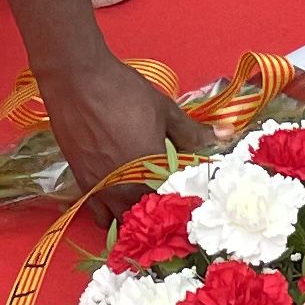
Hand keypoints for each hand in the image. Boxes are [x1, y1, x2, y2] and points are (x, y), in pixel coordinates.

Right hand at [38, 50, 213, 211]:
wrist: (77, 82)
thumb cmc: (124, 93)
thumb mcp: (165, 110)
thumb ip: (194, 132)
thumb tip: (227, 135)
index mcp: (155, 173)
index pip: (181, 201)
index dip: (191, 197)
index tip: (196, 192)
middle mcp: (129, 191)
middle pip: (153, 217)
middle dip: (166, 211)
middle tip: (173, 197)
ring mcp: (104, 193)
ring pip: (127, 222)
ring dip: (139, 216)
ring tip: (147, 201)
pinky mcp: (85, 188)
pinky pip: (101, 217)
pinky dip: (112, 215)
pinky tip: (120, 200)